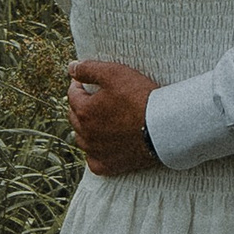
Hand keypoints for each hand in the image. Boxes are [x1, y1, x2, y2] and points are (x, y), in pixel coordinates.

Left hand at [68, 59, 160, 174]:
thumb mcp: (114, 74)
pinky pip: (93, 161)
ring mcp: (96, 151)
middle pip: (75, 117)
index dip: (78, 85)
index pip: (73, 95)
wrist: (162, 126)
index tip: (85, 81)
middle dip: (80, 105)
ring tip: (97, 119)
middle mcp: (86, 134)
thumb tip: (71, 67)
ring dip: (85, 128)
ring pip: (82, 139)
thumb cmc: (139, 97)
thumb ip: (89, 69)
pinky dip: (95, 152)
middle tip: (93, 98)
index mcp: (84, 111)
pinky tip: (101, 145)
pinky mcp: (109, 166)